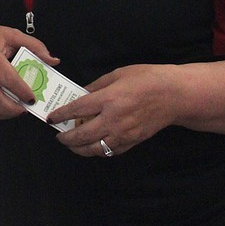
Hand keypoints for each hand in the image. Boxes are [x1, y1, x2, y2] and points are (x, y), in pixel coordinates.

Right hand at [0, 25, 59, 119]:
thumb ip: (34, 45)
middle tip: (27, 107)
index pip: (6, 76)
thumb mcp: (9, 35)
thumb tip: (53, 60)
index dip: (21, 90)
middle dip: (13, 108)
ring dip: (5, 113)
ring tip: (19, 109)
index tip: (33, 97)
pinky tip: (6, 110)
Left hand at [47, 63, 178, 156]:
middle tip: (58, 135)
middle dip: (66, 137)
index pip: (78, 110)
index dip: (61, 115)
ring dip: (79, 149)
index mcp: (109, 99)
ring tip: (71, 144)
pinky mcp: (133, 142)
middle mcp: (114, 120)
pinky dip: (98, 150)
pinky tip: (92, 145)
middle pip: (82, 135)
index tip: (51, 118)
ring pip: (95, 149)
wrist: (173, 96)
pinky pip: (110, 151)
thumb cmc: (146, 79)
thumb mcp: (118, 74)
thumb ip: (97, 86)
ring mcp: (124, 134)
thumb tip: (80, 94)